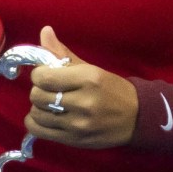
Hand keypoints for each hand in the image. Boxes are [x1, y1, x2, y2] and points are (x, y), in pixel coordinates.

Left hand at [25, 26, 138, 149]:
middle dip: (38, 90)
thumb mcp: (91, 68)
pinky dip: (36, 123)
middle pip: (37, 96)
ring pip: (37, 114)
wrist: (137, 117)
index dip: (38, 74)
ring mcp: (78, 124)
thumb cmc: (112, 89)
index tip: (46, 74)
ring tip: (49, 103)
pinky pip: (40, 131)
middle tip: (49, 89)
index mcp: (87, 78)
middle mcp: (83, 102)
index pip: (44, 77)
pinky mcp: (74, 140)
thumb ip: (63, 53)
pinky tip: (45, 117)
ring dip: (38, 107)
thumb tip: (44, 31)